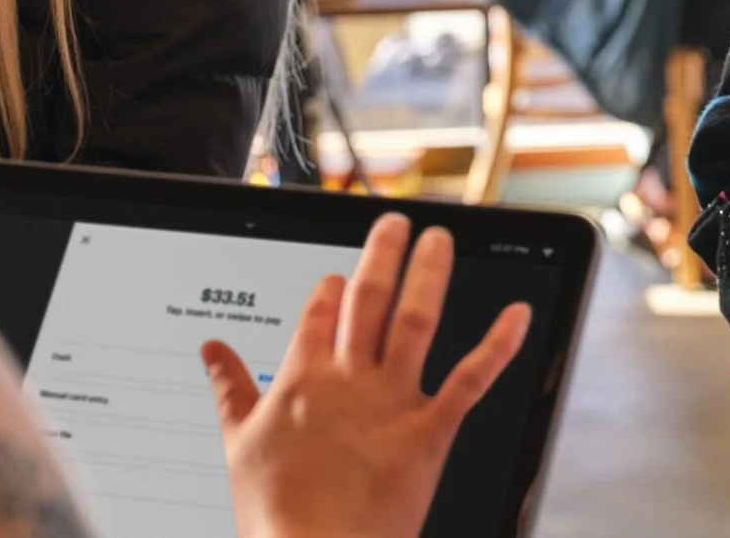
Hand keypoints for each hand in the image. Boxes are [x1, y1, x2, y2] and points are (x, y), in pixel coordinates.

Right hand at [203, 213, 531, 537]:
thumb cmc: (274, 513)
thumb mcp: (238, 446)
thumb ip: (229, 389)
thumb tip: (210, 348)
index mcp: (301, 380)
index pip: (320, 310)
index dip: (333, 287)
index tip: (340, 275)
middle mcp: (348, 380)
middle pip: (368, 298)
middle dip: (383, 253)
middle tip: (396, 221)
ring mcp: (391, 402)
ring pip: (416, 320)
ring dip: (431, 274)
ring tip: (439, 240)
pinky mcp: (429, 432)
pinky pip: (471, 379)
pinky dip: (498, 344)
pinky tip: (518, 313)